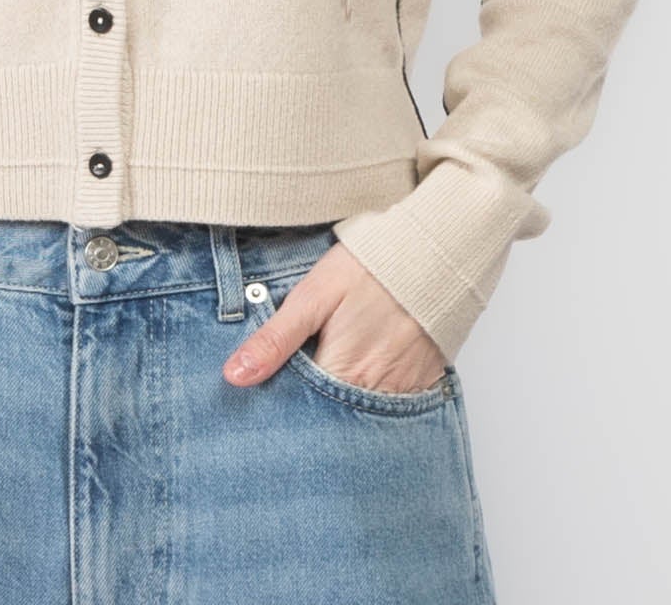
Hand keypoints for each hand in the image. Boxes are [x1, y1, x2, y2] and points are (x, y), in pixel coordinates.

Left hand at [223, 241, 447, 393]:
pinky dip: (375, 397)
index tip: (268, 397)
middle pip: (334, 420)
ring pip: (363, 415)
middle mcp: (376, 390)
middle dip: (313, 410)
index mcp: (343, 372)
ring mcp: (404, 389)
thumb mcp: (314, 294)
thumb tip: (235, 375)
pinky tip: (363, 375)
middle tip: (299, 384)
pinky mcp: (424, 381)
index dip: (283, 405)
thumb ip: (276, 338)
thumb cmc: (371, 266)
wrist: (435, 250)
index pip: (302, 412)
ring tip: (331, 375)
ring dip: (344, 404)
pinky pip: (394, 405)